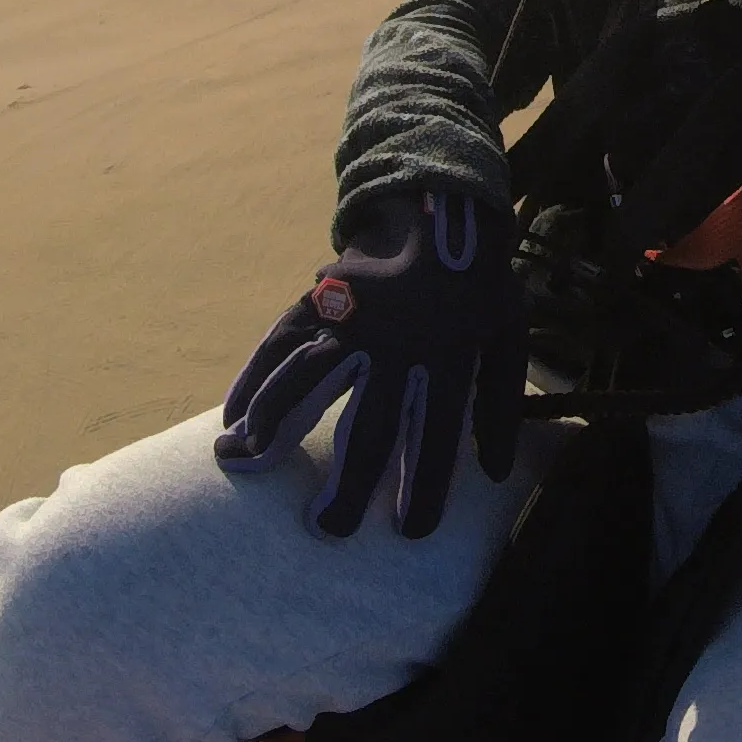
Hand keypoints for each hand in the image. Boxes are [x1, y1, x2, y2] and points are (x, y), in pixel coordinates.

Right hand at [214, 192, 526, 537]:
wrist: (444, 208)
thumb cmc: (479, 286)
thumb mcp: (510, 337)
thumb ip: (500, 403)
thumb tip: (492, 471)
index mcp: (447, 355)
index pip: (434, 435)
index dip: (425, 487)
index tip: (410, 532)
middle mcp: (393, 342)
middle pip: (367, 424)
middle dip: (348, 483)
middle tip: (327, 529)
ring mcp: (350, 318)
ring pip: (306, 378)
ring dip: (275, 424)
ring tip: (246, 465)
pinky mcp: (320, 299)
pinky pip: (280, 342)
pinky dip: (251, 378)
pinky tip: (232, 416)